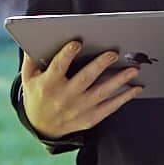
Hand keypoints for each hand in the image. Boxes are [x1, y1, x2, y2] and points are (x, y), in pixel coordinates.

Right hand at [19, 39, 143, 139]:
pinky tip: (135, 88)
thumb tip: (35, 37)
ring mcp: (79, 109)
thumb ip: (31, 58)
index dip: (68, 54)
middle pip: (85, 78)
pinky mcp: (90, 118)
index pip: (58, 66)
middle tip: (113, 53)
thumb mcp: (28, 78)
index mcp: (49, 84)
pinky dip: (124, 98)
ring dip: (119, 80)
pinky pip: (110, 107)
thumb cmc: (37, 96)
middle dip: (100, 65)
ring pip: (102, 92)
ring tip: (133, 70)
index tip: (78, 42)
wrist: (42, 127)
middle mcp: (65, 97)